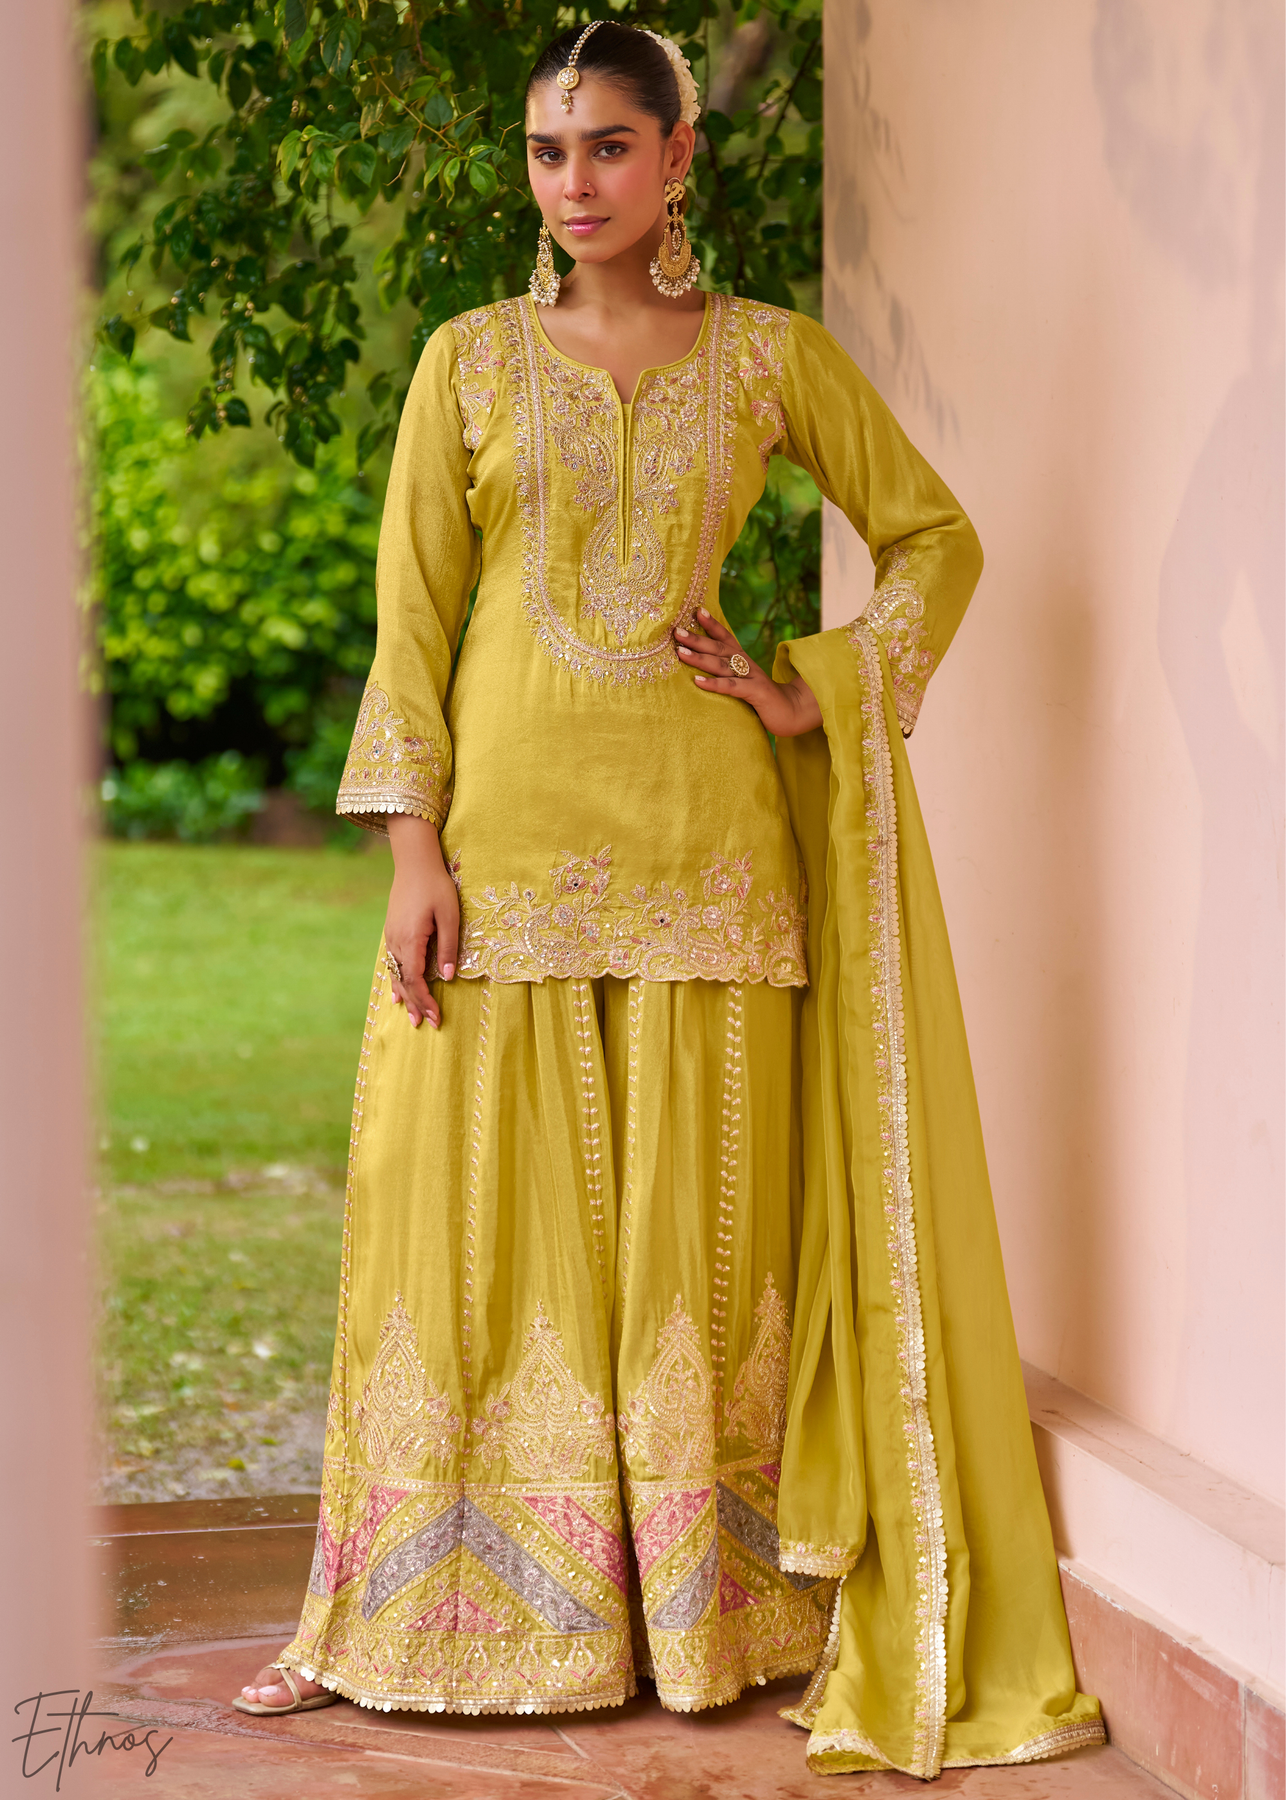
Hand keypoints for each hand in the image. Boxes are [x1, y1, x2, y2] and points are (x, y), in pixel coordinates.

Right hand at [384, 815, 458, 1028]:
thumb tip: (447, 977)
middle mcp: (396, 942)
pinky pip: (392, 963)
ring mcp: (392, 937)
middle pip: (404, 981)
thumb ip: (448, 947)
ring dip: (405, 995)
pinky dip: (396, 980)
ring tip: (410, 1016)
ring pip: (396, 974)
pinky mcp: (392, 931)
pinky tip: (396, 991)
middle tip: (424, 1025)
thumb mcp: (450, 916)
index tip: (436, 1018)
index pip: (416, 980)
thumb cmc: (436, 886)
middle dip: (415, 1004)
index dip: (425, 1001)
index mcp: (411, 940)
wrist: (414, 861)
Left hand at [674, 607, 821, 737]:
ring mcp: (751, 677)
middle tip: (676, 631)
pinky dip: (714, 684)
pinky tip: (697, 682)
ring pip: (721, 665)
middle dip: (697, 638)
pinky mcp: (755, 693)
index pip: (726, 637)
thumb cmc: (763, 699)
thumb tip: (702, 671)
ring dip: (700, 658)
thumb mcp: (745, 682)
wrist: (793, 712)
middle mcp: (746, 664)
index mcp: (743, 660)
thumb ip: (729, 674)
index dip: (712, 624)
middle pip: (719, 648)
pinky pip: (731, 687)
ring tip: (680, 653)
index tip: (697, 610)